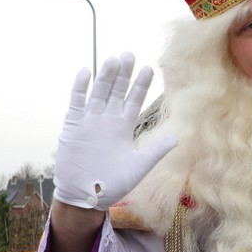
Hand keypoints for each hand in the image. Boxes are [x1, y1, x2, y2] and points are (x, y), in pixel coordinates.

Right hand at [52, 53, 177, 210]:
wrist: (86, 197)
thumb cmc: (113, 185)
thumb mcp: (138, 168)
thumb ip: (155, 152)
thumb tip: (178, 138)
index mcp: (123, 128)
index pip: (134, 100)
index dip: (141, 85)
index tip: (150, 68)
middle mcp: (107, 120)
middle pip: (116, 91)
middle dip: (123, 74)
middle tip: (130, 54)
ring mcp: (90, 121)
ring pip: (98, 93)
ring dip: (104, 77)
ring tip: (113, 60)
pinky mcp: (73, 126)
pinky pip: (76, 103)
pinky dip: (80, 88)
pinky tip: (85, 72)